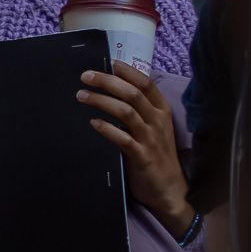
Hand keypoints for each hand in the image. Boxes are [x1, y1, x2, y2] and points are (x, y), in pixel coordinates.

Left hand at [82, 61, 193, 232]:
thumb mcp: (153, 128)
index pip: (146, 84)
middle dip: (108, 81)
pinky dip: (107, 129)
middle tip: (85, 75)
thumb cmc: (156, 155)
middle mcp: (158, 121)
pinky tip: (92, 123)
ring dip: (102, 101)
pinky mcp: (142, 157)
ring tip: (81, 95)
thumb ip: (138, 110)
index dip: (127, 71)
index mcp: (162, 111)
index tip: (108, 61)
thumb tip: (113, 90)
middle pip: (133, 94)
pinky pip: (123, 139)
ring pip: (127, 112)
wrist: (169, 189)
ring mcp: (150, 139)